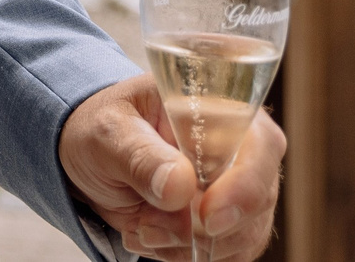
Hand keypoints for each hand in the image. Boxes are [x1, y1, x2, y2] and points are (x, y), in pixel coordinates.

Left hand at [60, 74, 283, 261]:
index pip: (261, 145)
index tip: (207, 218)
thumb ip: (140, 155)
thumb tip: (180, 184)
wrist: (92, 157)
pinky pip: (226, 254)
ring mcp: (240, 189)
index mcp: (219, 108)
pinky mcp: (230, 223)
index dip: (244, 187)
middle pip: (258, 201)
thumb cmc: (105, 129)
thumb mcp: (107, 132)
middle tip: (148, 225)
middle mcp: (241, 149)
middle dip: (203, 228)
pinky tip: (151, 235)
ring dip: (188, 245)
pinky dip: (183, 254)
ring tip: (141, 225)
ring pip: (243, 236)